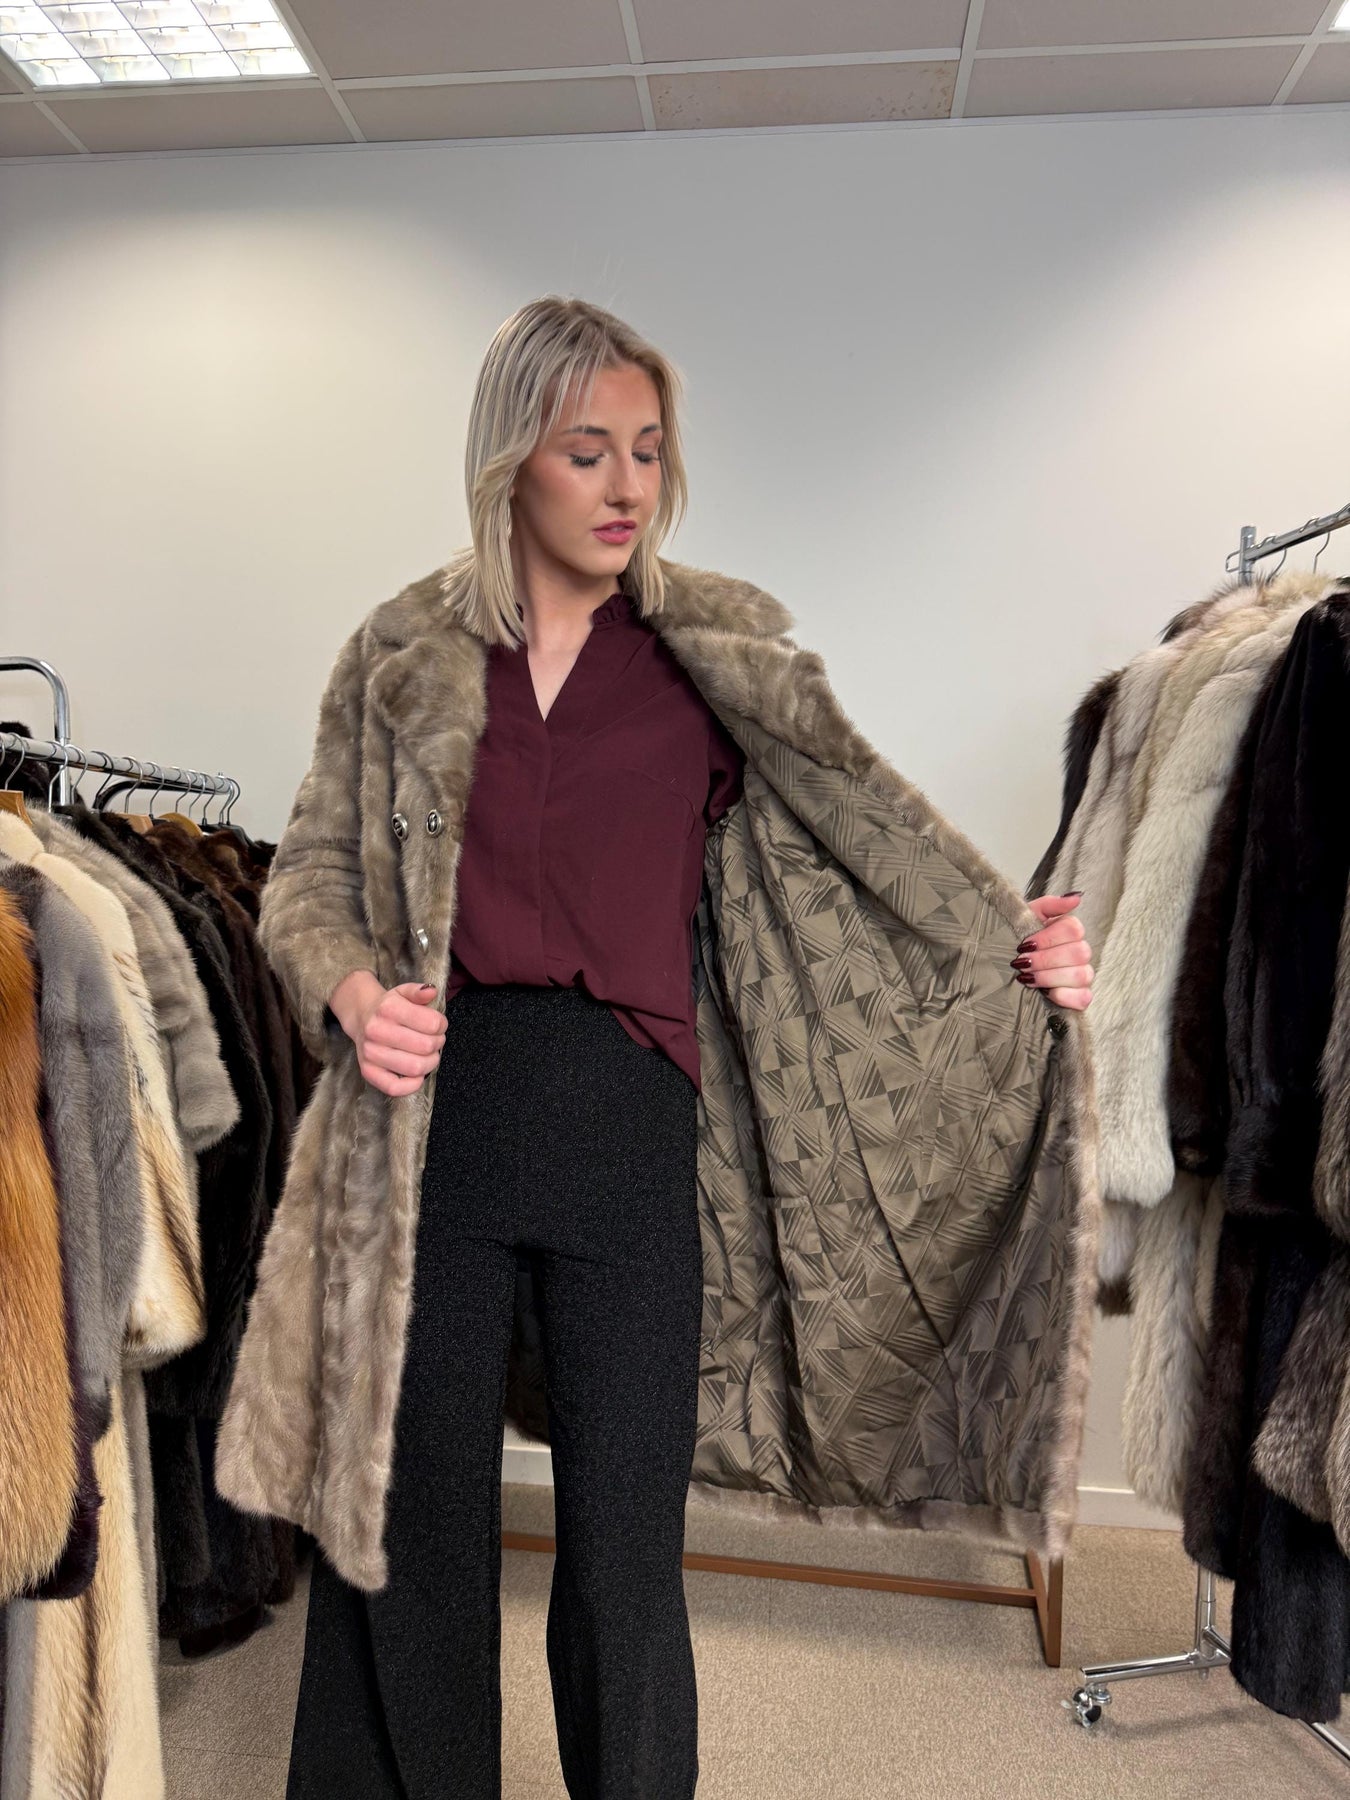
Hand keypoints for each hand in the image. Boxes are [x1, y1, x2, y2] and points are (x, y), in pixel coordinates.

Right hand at [330, 970, 447, 1096]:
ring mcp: (371, 1053)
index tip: (439, 1025)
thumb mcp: (403, 992)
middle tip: (435, 1040)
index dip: (442, 1025)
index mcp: (388, 1008)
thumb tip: (431, 991)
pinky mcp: (368, 1071)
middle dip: (438, 1044)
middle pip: (426, 1046)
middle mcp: (376, 1031)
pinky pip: (394, 1087)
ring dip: (430, 1063)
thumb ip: (419, 991)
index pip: (432, 1024)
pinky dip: (412, 1085)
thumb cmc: (388, 1007)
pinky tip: (418, 1074)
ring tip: (429, 1055)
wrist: (361, 1017)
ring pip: (415, 1068)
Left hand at [1013, 894, 1092, 1011]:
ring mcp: (1083, 975)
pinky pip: (1083, 998)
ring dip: (1049, 977)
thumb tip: (1076, 897)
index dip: (1048, 938)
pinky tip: (1045, 993)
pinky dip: (1063, 996)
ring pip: (1080, 975)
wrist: (1002, 966)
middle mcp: (1080, 952)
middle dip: (1045, 960)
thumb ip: (1050, 905)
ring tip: (1027, 978)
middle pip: (1078, 953)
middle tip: (1022, 963)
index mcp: (1069, 931)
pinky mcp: (1080, 997)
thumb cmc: (1016, 940)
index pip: (1074, 929)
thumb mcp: (1026, 917)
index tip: (1025, 944)